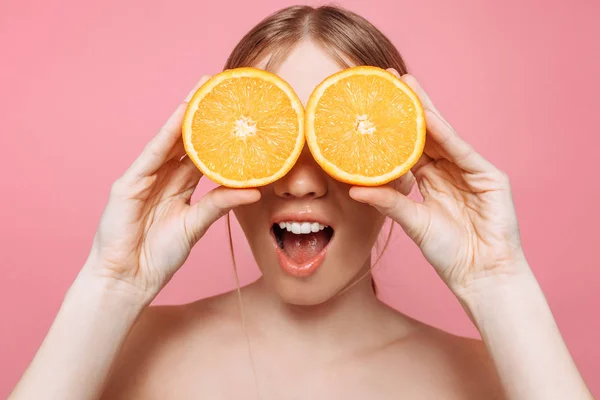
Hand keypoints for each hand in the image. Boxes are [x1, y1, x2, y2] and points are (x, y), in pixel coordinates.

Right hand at [81, 76, 260, 301]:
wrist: (128, 279)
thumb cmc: (159, 255)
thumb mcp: (196, 225)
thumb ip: (220, 204)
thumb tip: (255, 191)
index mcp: (178, 187)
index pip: (201, 153)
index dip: (217, 134)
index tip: (237, 113)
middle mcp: (162, 177)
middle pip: (185, 140)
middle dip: (201, 114)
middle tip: (220, 86)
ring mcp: (144, 177)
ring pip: (168, 140)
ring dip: (185, 114)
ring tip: (203, 88)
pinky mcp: (128, 184)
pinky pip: (152, 155)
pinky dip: (166, 135)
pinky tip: (180, 115)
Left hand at [350, 72, 526, 297]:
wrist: (481, 275)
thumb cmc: (449, 253)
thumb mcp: (413, 223)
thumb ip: (388, 203)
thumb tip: (353, 189)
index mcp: (431, 180)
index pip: (408, 147)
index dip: (391, 127)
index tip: (371, 105)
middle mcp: (449, 170)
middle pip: (426, 133)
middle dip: (409, 106)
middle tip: (388, 78)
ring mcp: (471, 171)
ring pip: (444, 135)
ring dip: (425, 110)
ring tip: (406, 84)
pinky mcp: (490, 177)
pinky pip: (462, 151)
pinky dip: (445, 134)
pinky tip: (428, 116)